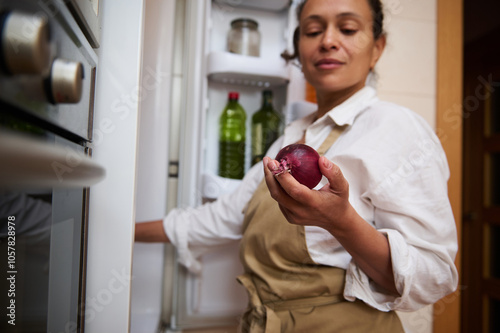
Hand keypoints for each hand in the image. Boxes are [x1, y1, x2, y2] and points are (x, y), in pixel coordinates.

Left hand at [263, 155, 398, 294]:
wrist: (336, 221)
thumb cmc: (339, 200)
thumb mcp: (342, 186)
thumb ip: (334, 172)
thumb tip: (321, 159)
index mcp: (313, 204)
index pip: (294, 190)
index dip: (281, 176)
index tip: (274, 162)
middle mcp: (301, 212)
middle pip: (278, 194)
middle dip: (270, 175)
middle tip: (267, 160)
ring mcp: (294, 216)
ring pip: (276, 197)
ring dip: (271, 180)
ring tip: (269, 164)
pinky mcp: (290, 218)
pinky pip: (279, 200)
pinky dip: (276, 187)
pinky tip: (276, 174)